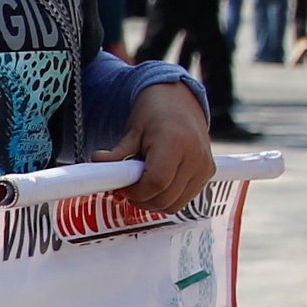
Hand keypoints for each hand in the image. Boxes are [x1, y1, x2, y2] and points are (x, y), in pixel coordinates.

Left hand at [115, 78, 216, 211]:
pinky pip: (184, 199)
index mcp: (175, 142)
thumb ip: (117, 153)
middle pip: (165, 199)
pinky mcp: (208, 173)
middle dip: (141, 199)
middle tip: (128, 187)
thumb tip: (98, 162)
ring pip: (175, 205)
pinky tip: (157, 183)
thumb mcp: (132, 131)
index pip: (156, 183)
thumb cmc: (155, 113)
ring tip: (143, 184)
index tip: (123, 186)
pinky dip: (167, 198)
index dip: (135, 192)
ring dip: (153, 201)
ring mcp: (204, 166)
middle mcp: (195, 156)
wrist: (180, 102)